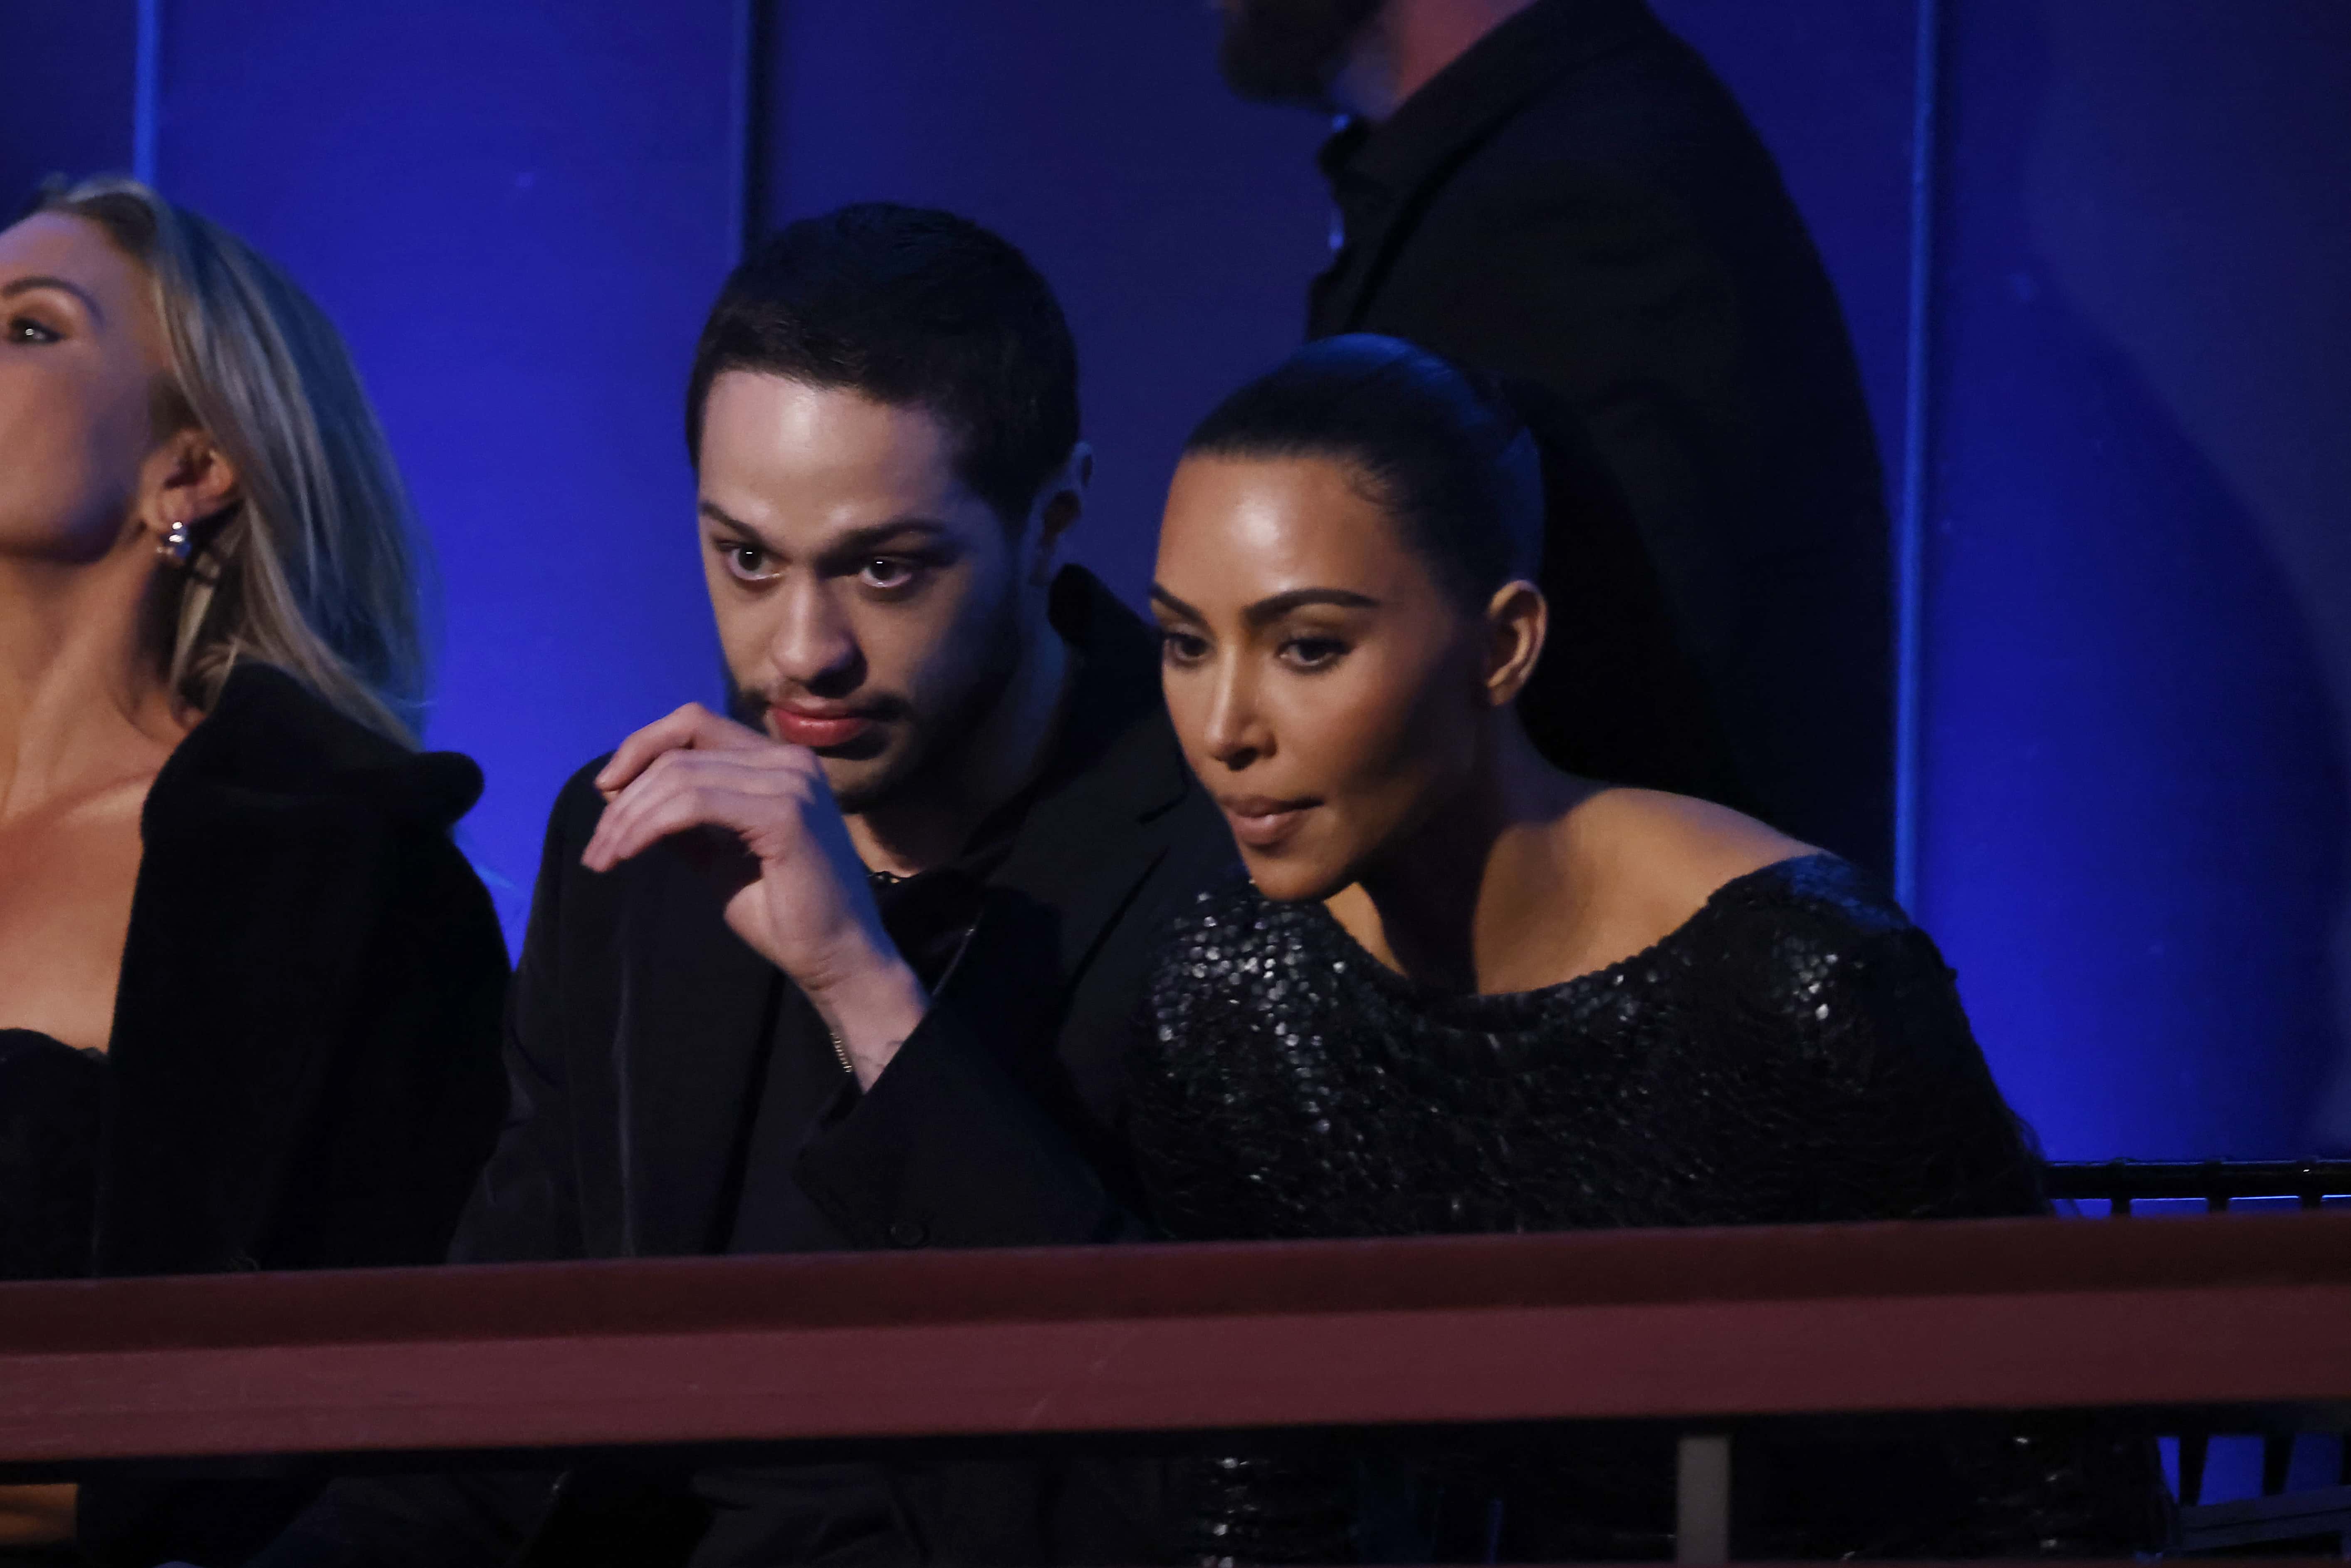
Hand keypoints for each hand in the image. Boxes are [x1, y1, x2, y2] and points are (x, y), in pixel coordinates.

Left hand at [581, 703, 925, 1083]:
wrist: (837, 959)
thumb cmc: (785, 915)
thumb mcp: (720, 857)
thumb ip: (683, 823)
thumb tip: (620, 795)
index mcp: (779, 764)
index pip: (695, 724)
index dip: (641, 747)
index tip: (605, 792)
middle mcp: (790, 761)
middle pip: (680, 749)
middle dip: (625, 795)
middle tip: (596, 847)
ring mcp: (791, 783)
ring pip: (680, 776)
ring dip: (628, 817)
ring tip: (602, 857)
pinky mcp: (785, 813)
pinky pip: (694, 805)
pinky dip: (648, 827)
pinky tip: (624, 855)